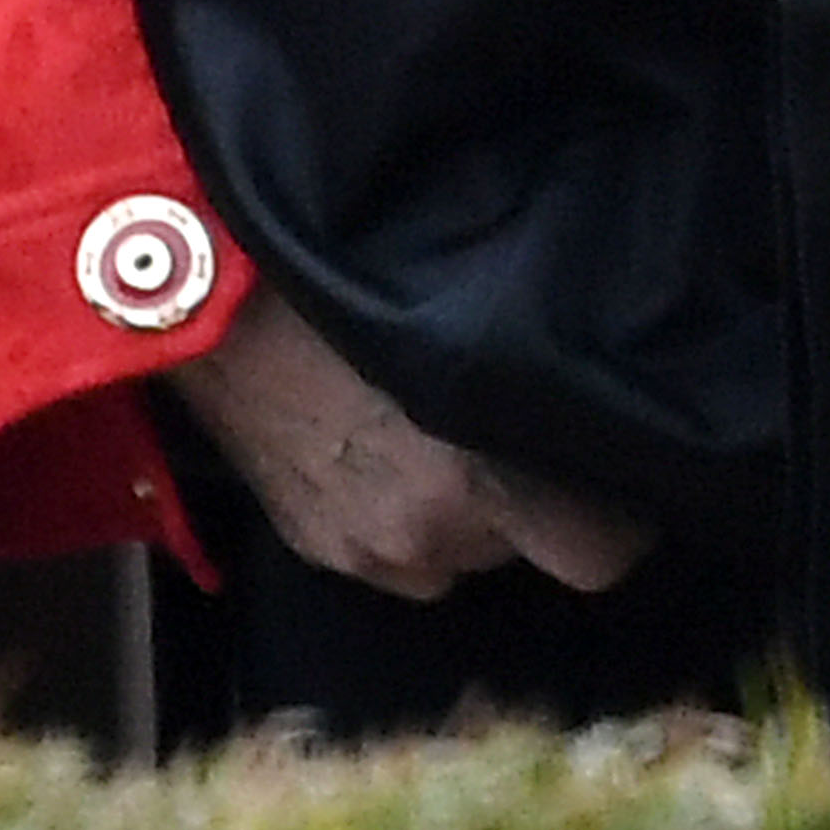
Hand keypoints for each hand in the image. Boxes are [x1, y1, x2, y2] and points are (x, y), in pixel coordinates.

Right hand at [165, 283, 654, 601]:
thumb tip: (601, 342)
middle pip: (531, 552)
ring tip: (448, 431)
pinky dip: (404, 516)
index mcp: (478, 474)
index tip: (626, 466)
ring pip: (461, 555)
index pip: (601, 552)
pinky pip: (393, 553)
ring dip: (469, 515)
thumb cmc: (342, 274)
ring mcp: (366, 550)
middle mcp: (430, 532)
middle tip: (532, 438)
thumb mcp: (464, 302)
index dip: (623, 515)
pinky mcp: (313, 548)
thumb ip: (533, 355)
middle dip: (540, 507)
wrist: (203, 297)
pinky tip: (384, 446)